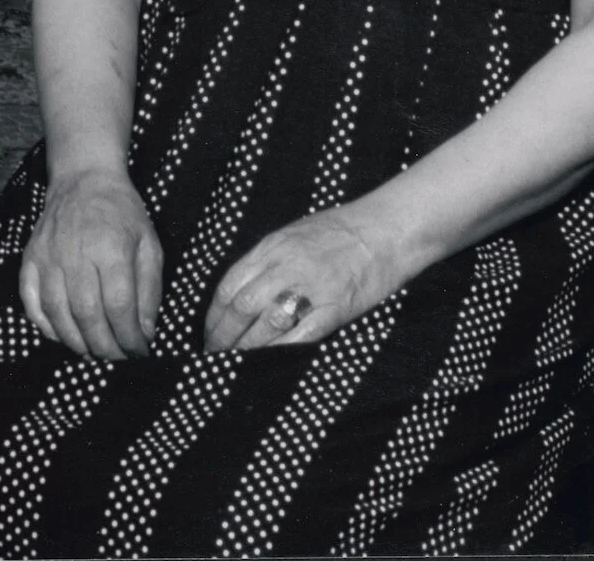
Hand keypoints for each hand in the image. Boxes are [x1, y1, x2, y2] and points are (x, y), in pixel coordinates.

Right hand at [20, 168, 161, 359]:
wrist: (84, 178)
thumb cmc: (122, 212)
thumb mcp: (149, 244)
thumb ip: (149, 290)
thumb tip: (145, 333)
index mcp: (110, 247)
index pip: (119, 306)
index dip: (130, 338)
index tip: (139, 352)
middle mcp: (76, 253)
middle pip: (87, 314)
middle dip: (105, 346)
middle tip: (117, 358)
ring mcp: (48, 255)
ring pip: (57, 312)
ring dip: (75, 342)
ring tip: (93, 352)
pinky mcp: (30, 257)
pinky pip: (30, 300)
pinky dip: (44, 325)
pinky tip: (61, 335)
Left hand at [202, 204, 401, 352]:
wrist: (386, 229)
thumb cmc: (341, 230)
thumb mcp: (293, 233)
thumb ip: (267, 259)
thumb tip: (242, 289)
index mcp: (272, 247)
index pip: (229, 285)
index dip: (213, 316)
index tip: (207, 334)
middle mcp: (285, 265)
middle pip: (241, 307)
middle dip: (223, 336)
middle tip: (216, 356)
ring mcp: (310, 286)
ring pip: (265, 323)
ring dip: (246, 348)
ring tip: (236, 365)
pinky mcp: (335, 306)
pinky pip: (301, 334)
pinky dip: (280, 351)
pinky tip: (268, 364)